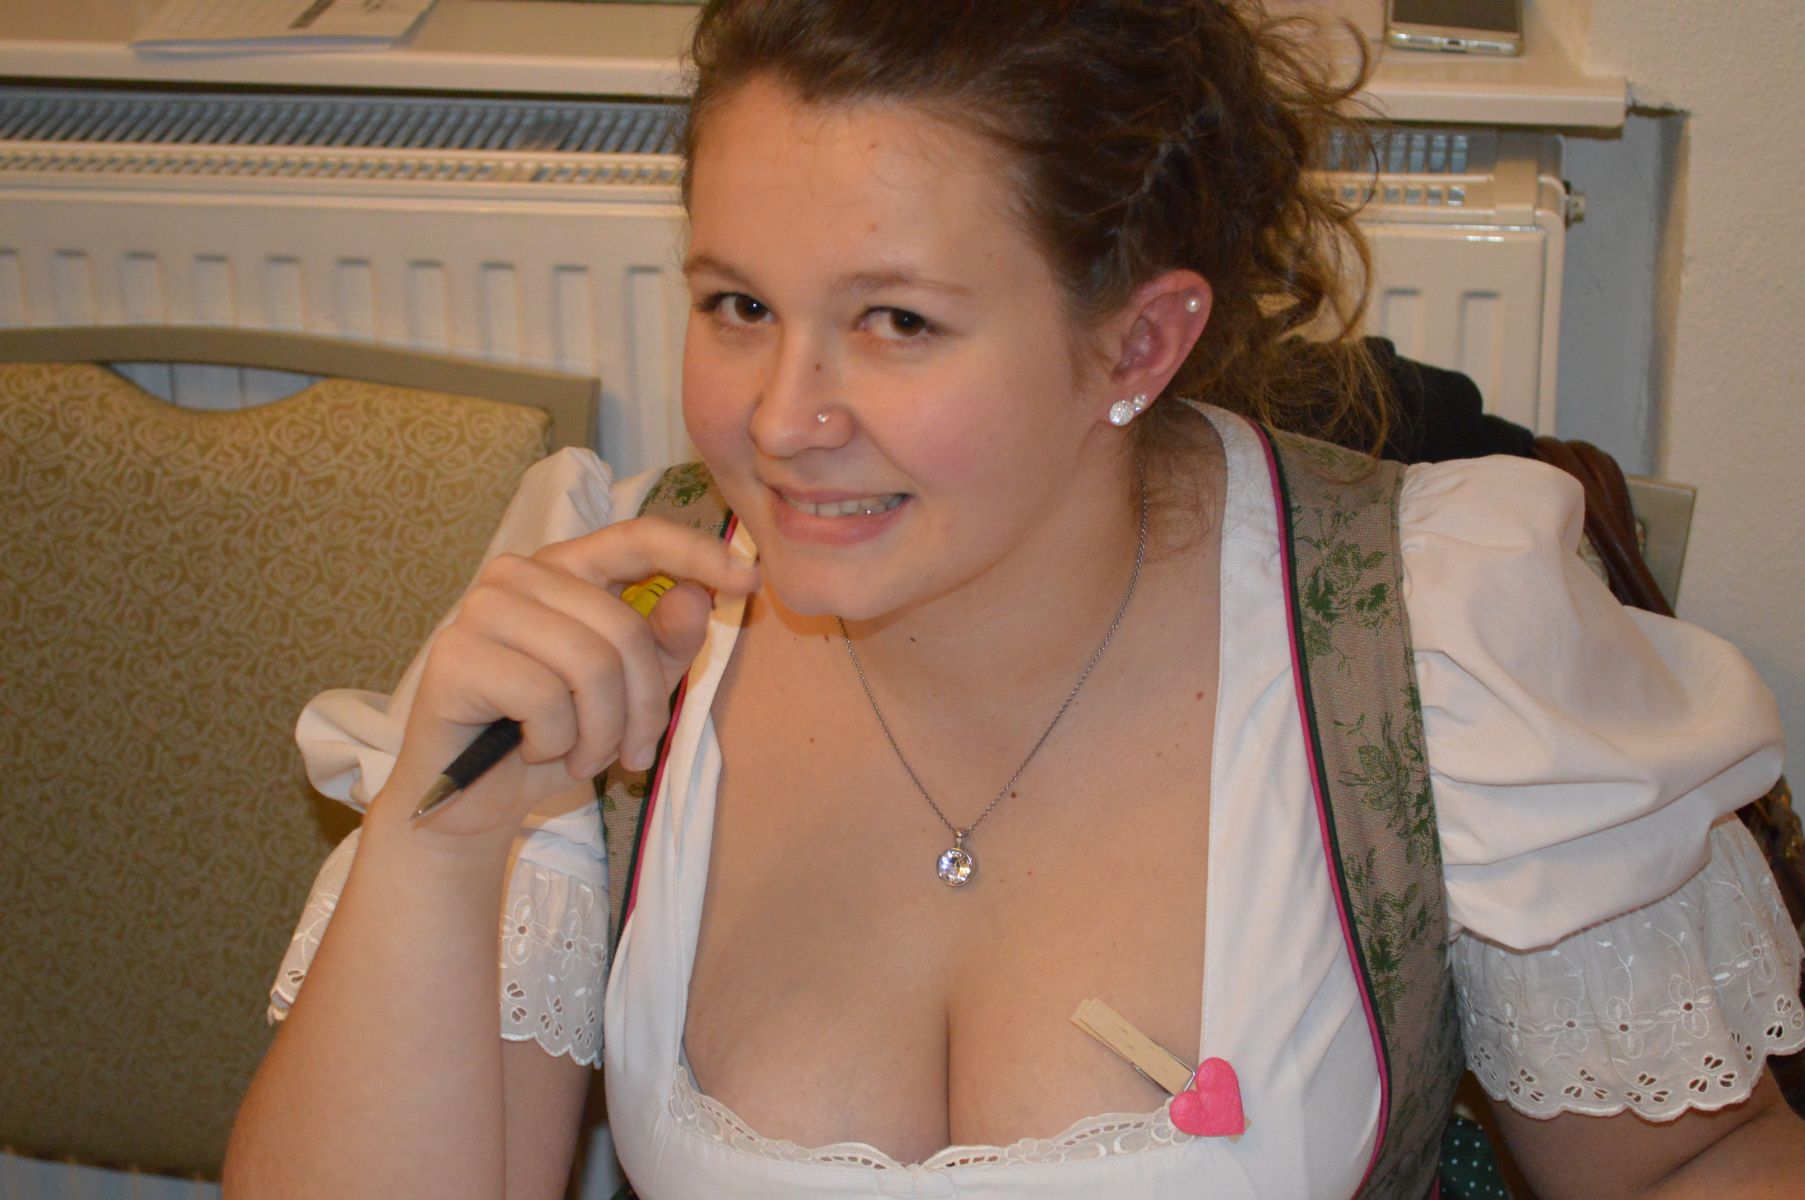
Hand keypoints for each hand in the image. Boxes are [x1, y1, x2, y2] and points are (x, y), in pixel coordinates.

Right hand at [378, 515, 757, 839]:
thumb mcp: (629, 694)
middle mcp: (518, 575)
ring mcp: (481, 609)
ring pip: (590, 664)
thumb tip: (696, 597)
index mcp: (565, 570)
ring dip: (600, 732)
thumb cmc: (552, 739)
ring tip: (581, 756)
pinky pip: (545, 698)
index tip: (750, 580)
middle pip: (623, 628)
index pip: (637, 538)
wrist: (470, 802)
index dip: (696, 553)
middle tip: (635, 754)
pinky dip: (555, 743)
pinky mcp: (456, 655)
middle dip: (643, 707)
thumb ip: (665, 645)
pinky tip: (531, 750)